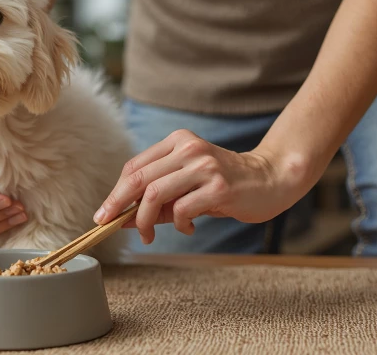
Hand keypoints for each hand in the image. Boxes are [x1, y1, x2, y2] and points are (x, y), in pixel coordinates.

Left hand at [94, 129, 306, 243]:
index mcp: (178, 142)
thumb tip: (121, 218)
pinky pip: (182, 210)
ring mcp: (204, 166)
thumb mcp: (187, 187)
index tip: (105, 214)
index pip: (134, 166)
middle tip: (110, 225)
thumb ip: (156, 200)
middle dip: (118, 205)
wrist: (271, 179)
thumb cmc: (225, 185)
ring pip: (154, 194)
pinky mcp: (218, 187)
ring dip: (145, 221)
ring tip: (149, 234)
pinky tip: (188, 228)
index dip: (115, 192)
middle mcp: (188, 149)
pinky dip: (178, 225)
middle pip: (138, 179)